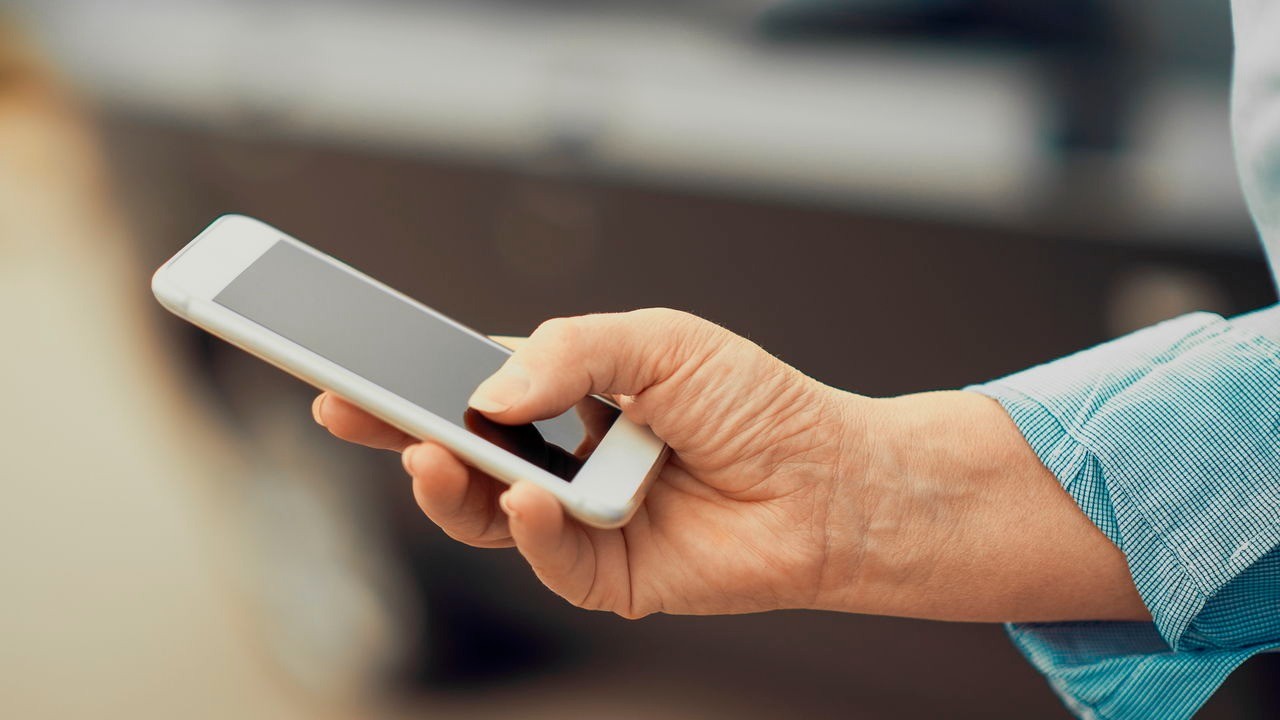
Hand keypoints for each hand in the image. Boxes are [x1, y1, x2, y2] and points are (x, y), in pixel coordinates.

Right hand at [315, 308, 863, 617]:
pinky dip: (531, 531)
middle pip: (456, 450)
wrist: (829, 479)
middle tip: (344, 408)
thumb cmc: (753, 402)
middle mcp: (559, 459)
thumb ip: (568, 353)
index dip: (405, 376)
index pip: (466, 384)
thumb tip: (486, 394)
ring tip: (432, 455)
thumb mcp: (657, 341)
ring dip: (450, 485)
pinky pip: (547, 559)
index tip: (341, 359)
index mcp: (565, 395)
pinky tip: (529, 501)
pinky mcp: (605, 575)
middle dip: (394, 430)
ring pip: (483, 512)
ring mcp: (576, 520)